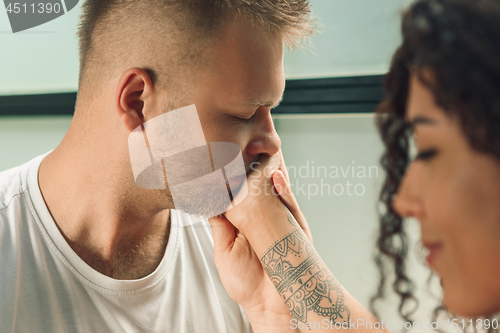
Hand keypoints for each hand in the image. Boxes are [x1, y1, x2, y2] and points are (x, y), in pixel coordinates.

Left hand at [208, 150, 312, 331]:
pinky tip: (276, 176)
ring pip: (276, 191)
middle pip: (259, 188)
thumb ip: (220, 224)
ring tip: (262, 155)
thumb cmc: (245, 282)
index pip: (240, 194)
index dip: (234, 178)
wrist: (270, 306)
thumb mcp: (224, 249)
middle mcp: (264, 218)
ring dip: (270, 172)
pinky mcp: (296, 227)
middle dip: (254, 169)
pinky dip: (284, 189)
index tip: (224, 159)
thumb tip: (207, 199)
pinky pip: (291, 204)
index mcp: (245, 222)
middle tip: (246, 148)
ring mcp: (281, 221)